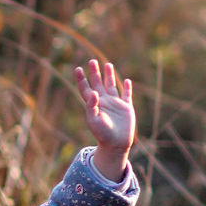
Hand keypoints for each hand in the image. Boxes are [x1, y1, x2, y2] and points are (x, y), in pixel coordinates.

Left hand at [73, 56, 134, 181]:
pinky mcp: (126, 108)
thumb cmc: (102, 134)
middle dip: (95, 72)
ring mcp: (115, 104)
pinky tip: (127, 81)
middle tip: (92, 61)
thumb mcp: (94, 120)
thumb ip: (92, 106)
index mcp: (94, 104)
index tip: (78, 69)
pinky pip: (126, 95)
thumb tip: (94, 92)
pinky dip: (127, 88)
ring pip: (111, 86)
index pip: (86, 89)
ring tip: (108, 64)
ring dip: (109, 76)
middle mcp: (103, 102)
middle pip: (98, 83)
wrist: (115, 144)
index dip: (82, 79)